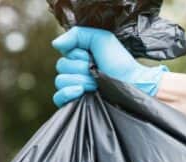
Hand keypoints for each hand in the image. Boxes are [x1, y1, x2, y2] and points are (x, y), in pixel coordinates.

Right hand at [52, 26, 168, 106]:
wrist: (131, 84)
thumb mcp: (101, 39)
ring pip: (60, 81)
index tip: (92, 57)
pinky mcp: (74, 103)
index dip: (77, 55)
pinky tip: (80, 90)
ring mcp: (73, 88)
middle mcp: (74, 72)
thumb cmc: (119, 62)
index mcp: (78, 57)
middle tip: (97, 71)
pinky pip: (58, 98)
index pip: (63, 53)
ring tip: (95, 83)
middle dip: (81, 68)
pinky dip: (67, 93)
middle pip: (61, 67)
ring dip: (80, 80)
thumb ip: (77, 35)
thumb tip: (55, 45)